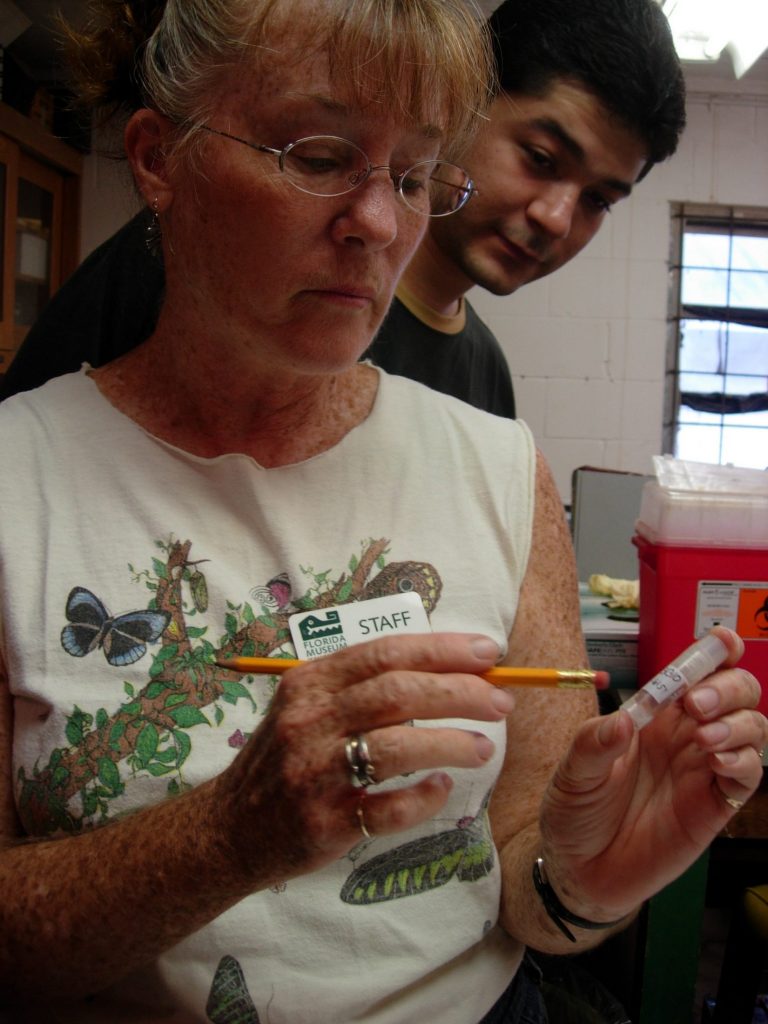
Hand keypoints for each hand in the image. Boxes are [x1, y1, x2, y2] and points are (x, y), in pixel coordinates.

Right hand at [212, 632, 512, 884]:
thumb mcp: (309, 705)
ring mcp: (314, 772)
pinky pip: (388, 808)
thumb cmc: (287, 756)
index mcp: (311, 682)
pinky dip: (423, 797)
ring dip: (452, 743)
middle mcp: (310, 720)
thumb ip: (362, 685)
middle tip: (501, 702)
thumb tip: (449, 668)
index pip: (386, 652)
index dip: (443, 649)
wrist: (230, 825)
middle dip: (460, 692)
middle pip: (398, 692)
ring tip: (483, 748)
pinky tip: (440, 789)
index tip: (488, 653)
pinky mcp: (323, 821)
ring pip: (398, 746)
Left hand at [538, 627, 766, 920]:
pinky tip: (716, 763)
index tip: (721, 641)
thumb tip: (624, 719)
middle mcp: (686, 736)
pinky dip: (743, 761)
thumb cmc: (577, 813)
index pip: (695, 671)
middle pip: (736, 692)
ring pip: (752, 727)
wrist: (580, 870)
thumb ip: (594, 744)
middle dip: (727, 685)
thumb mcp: (572, 773)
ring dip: (737, 721)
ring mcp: (704, 770)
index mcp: (654, 716)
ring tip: (704, 735)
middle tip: (695, 704)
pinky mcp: (714, 807)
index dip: (716, 651)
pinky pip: (748, 775)